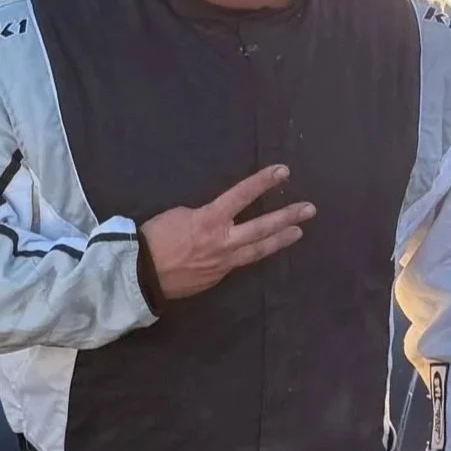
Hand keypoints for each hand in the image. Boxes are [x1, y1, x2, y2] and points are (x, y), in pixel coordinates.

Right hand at [140, 165, 315, 300]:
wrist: (141, 274)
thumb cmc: (155, 237)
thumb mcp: (179, 215)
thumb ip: (205, 216)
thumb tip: (216, 222)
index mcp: (210, 219)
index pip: (242, 195)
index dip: (263, 182)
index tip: (283, 171)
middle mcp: (223, 241)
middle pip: (262, 228)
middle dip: (287, 217)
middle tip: (309, 209)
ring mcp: (223, 263)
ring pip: (258, 250)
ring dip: (279, 239)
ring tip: (298, 232)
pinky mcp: (218, 278)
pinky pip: (237, 263)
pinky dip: (247, 254)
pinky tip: (255, 250)